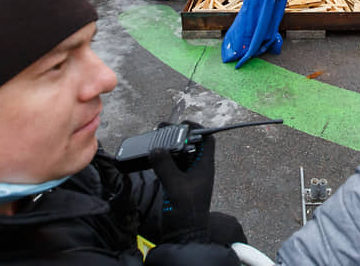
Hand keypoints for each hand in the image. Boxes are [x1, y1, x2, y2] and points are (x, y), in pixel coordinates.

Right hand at [149, 121, 214, 240]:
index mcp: (204, 166)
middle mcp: (197, 169)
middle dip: (178, 135)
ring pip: (180, 155)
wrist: (183, 235)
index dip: (198, 128)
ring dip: (169, 147)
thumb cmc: (186, 211)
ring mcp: (188, 177)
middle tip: (162, 130)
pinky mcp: (178, 184)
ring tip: (155, 140)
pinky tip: (152, 157)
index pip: (207, 140)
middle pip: (191, 144)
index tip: (183, 123)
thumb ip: (166, 166)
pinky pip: (172, 166)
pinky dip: (164, 160)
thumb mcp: (175, 186)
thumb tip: (156, 149)